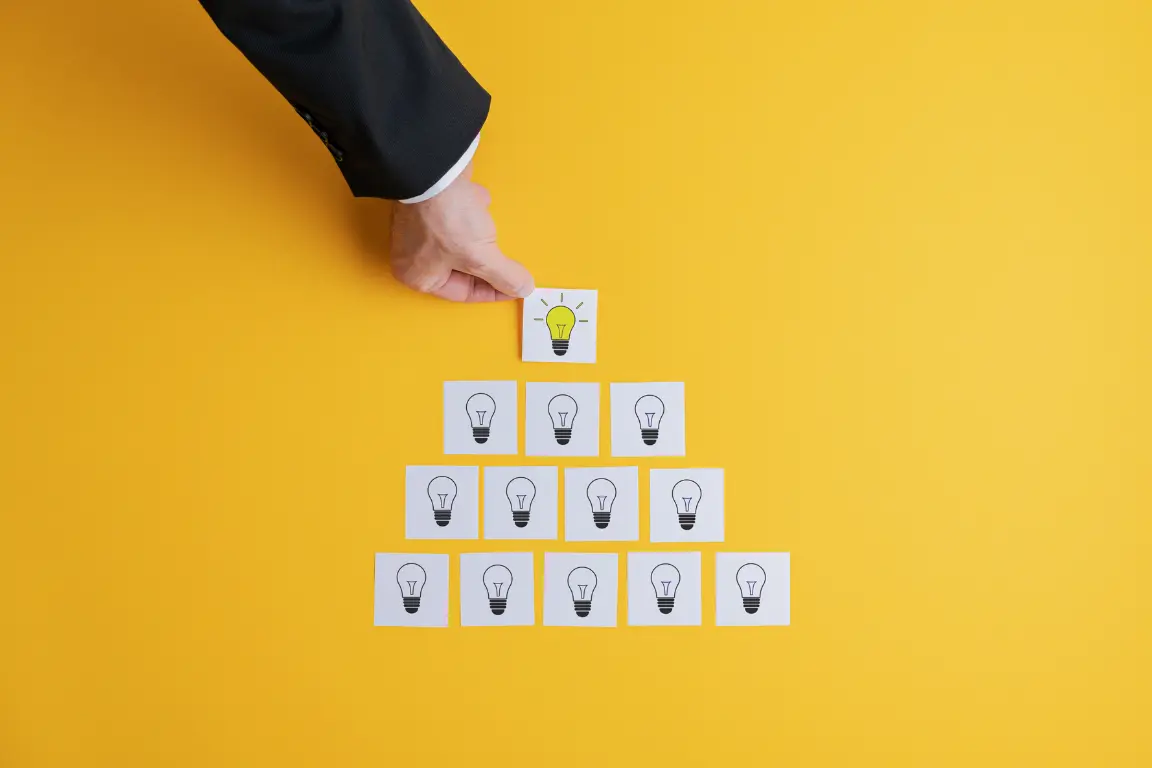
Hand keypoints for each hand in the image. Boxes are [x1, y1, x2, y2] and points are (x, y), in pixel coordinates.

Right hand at [389, 162, 533, 301]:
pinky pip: (459, 216)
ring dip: (480, 232)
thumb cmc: (448, 221)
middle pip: (463, 267)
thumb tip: (524, 289)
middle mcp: (414, 256)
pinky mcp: (431, 205)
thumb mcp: (482, 257)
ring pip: (463, 240)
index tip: (517, 285)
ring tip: (483, 222)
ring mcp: (420, 228)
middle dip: (486, 256)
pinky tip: (477, 200)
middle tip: (507, 255)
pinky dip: (473, 210)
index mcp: (419, 277)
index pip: (464, 293)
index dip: (494, 290)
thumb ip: (505, 276)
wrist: (434, 170)